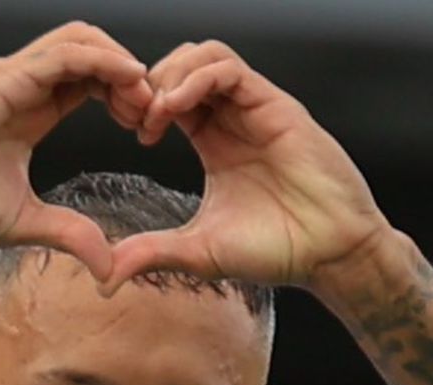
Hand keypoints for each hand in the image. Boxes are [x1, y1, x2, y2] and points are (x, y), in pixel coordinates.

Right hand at [0, 21, 153, 279]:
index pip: (89, 81)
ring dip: (121, 63)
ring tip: (143, 99)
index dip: (123, 95)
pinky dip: (104, 61)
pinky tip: (130, 80)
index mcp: (31, 109)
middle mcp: (24, 83)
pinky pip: (66, 54)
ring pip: (82, 40)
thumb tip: (109, 267)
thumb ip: (69, 235)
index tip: (143, 128)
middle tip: (152, 113)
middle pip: (92, 52)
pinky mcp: (5, 78)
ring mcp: (14, 75)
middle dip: (130, 76)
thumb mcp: (24, 222)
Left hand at [102, 40, 393, 295]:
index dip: (142, 103)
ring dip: (170, 74)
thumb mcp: (198, 250)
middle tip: (135, 116)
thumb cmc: (276, 251)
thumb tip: (104, 279)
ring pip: (204, 55)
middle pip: (182, 65)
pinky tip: (176, 107)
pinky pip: (229, 69)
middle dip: (150, 82)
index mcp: (214, 142)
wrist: (328, 254)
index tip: (129, 131)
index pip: (169, 96)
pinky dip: (195, 78)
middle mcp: (234, 119)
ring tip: (156, 112)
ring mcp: (255, 109)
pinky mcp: (275, 106)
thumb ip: (151, 254)